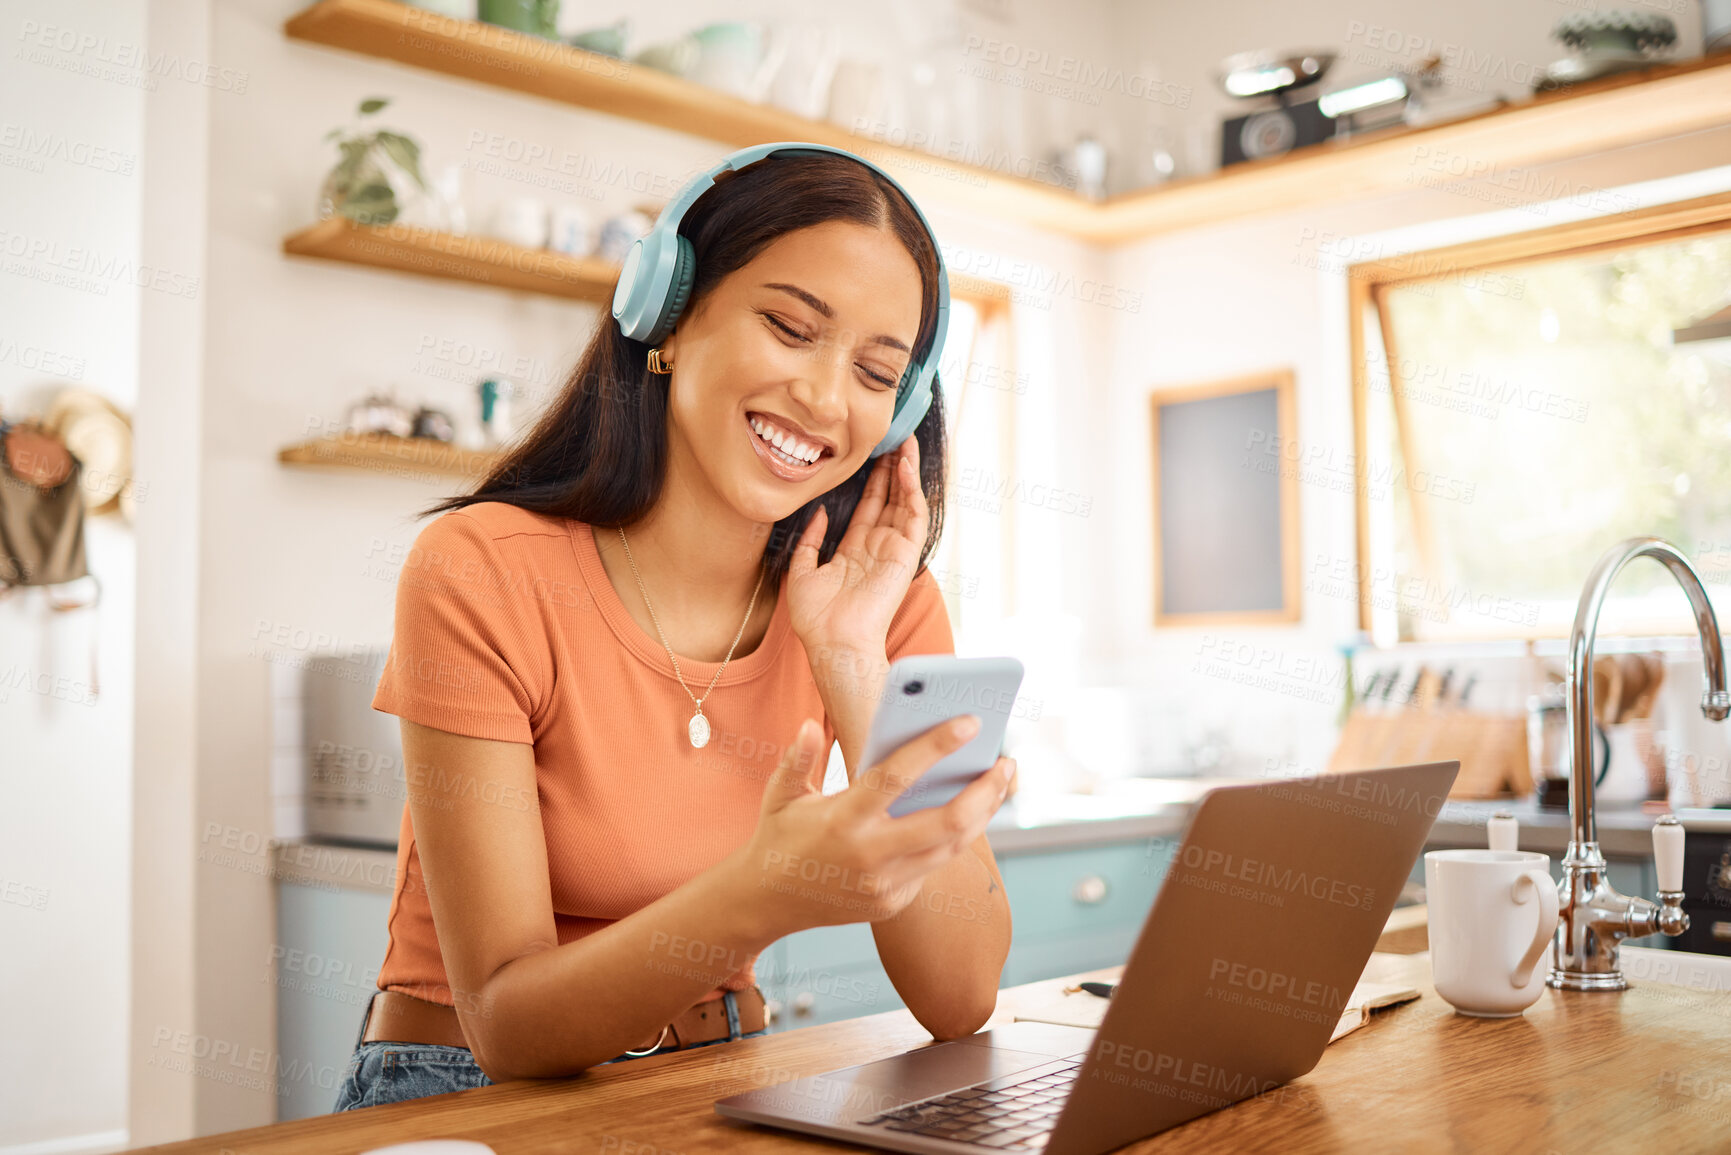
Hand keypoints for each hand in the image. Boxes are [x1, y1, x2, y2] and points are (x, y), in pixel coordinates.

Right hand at [728, 712, 1011, 940]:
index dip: (936, 746)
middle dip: (985, 790)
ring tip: (997, 784)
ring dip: (981, 814)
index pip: (897, 777)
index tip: (970, 721)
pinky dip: (951, 838)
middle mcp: (869, 856)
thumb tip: (813, 725)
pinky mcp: (893, 903)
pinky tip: (967, 812)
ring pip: (951, 847)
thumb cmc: (778, 836)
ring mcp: (884, 885)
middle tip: (1006, 762)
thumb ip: (800, 758)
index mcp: (843, 820)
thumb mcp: (780, 794)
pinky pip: (933, 866)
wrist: (766, 902)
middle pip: (947, 822)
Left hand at [787, 436, 928, 652]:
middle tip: (890, 438)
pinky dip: (912, 490)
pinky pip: (914, 516)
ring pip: (904, 502)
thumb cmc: (817, 618)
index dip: (870, 481)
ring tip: (903, 443)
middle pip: (888, 499)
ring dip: (905, 473)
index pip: (867, 508)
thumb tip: (819, 511)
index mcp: (855, 551)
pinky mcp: (906, 555)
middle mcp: (877, 548)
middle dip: (890, 469)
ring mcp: (893, 550)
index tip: (868, 454)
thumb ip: (811, 540)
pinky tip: (905, 467)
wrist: (833, 641)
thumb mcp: (803, 570)